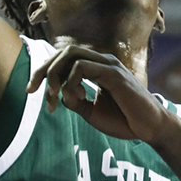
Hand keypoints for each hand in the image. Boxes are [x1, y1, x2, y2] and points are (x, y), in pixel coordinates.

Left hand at [28, 44, 168, 146]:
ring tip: (55, 97)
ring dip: (55, 75)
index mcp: (97, 67)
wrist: (149, 128)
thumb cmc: (124, 120)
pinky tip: (76, 98)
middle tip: (32, 91)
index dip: (44, 72)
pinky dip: (71, 82)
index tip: (31, 92)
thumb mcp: (91, 111)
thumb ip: (74, 100)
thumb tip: (58, 95)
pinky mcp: (114, 74)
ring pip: (70, 55)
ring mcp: (109, 65)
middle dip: (43, 70)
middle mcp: (102, 61)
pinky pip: (82, 68)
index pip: (64, 58)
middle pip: (63, 52)